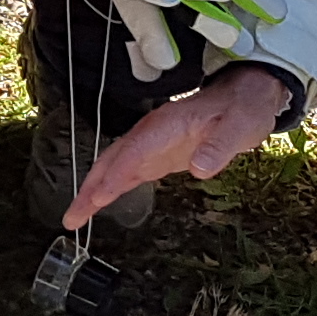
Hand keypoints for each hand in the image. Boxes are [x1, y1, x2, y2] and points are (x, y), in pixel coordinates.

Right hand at [68, 64, 288, 227]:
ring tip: (74, 218)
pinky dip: (110, 189)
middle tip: (72, 218)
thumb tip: (199, 168)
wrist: (245, 96)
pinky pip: (128, 173)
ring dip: (93, 191)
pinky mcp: (158, 156)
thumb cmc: (242, 108)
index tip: (97, 198)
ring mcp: (152, 145)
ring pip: (115, 168)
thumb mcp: (240, 125)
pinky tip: (99, 203)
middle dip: (90, 188)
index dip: (115, 175)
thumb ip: (220, 145)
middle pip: (113, 161)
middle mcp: (151, 134)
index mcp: (166, 125)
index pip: (134, 152)